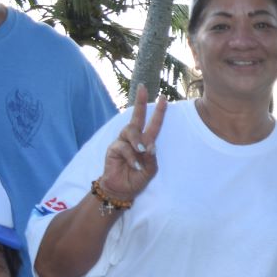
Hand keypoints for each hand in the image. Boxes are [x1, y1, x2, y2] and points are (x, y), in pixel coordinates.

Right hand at [97, 85, 167, 202]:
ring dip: (137, 141)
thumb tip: (150, 146)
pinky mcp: (114, 148)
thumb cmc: (137, 178)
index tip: (163, 98)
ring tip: (140, 152)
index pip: (153, 124)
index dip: (158, 111)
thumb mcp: (150, 171)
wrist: (122, 190)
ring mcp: (123, 141)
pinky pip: (124, 147)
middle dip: (140, 101)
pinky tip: (134, 166)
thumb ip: (151, 159)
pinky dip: (131, 157)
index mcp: (146, 142)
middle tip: (143, 87)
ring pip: (131, 130)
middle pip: (137, 116)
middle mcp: (134, 138)